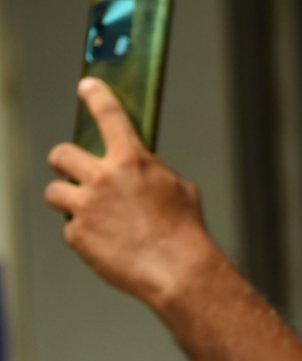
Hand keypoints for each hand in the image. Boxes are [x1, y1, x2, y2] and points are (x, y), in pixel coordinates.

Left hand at [44, 78, 221, 308]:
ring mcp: (87, 207)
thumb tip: (139, 170)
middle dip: (65, 164)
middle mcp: (103, 178)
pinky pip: (70, 229)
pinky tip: (107, 244)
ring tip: (89, 214)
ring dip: (68, 200)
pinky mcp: (78, 235)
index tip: (88, 88)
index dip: (96, 96)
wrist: (179, 273)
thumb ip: (151, 173)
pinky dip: (85, 236)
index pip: (109, 115)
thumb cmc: (186, 234)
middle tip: (75, 173)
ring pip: (54, 192)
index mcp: (133, 162)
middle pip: (61, 154)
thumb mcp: (180, 191)